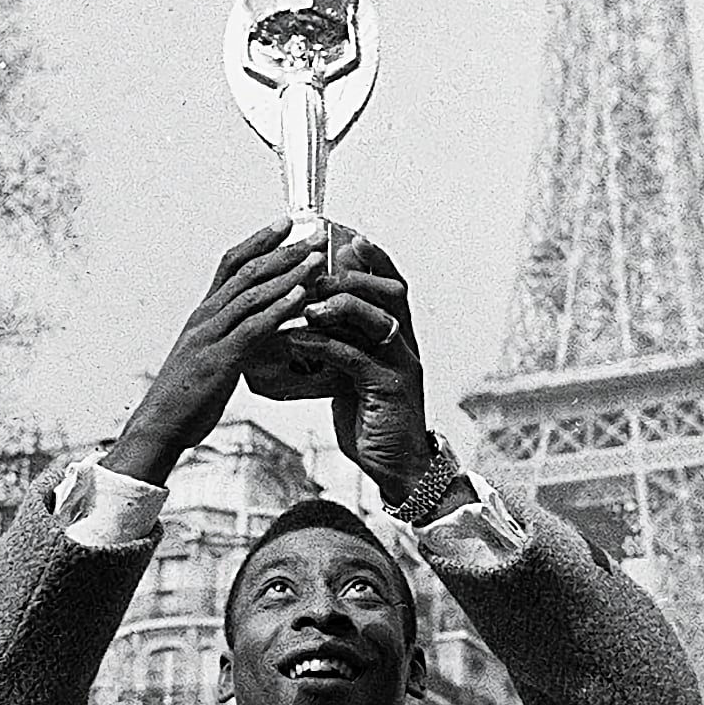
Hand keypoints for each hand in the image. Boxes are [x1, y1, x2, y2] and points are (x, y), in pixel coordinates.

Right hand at [106, 224, 326, 484]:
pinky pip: (251, 328)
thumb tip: (260, 332)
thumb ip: (231, 340)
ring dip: (286, 274)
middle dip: (282, 249)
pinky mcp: (218, 361)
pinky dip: (276, 309)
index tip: (286, 223)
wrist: (158, 427)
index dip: (259, 241)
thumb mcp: (210, 360)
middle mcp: (205, 317)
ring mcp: (210, 337)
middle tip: (314, 234)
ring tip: (316, 259)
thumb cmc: (185, 398)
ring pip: (251, 293)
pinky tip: (300, 298)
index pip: (231, 264)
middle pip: (245, 270)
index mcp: (204, 315)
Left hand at [293, 234, 431, 505]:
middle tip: (318, 270)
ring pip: (376, 319)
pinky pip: (355, 357)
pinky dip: (324, 344)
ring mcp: (401, 366)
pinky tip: (297, 338)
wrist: (397, 467)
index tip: (350, 238)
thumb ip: (344, 344)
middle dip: (354, 276)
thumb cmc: (372, 419)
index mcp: (399, 338)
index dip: (375, 260)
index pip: (392, 286)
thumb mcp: (356, 374)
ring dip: (340, 305)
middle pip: (390, 293)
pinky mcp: (389, 389)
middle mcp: (405, 345)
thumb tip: (311, 319)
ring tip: (306, 303)